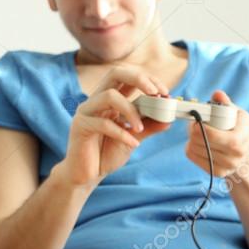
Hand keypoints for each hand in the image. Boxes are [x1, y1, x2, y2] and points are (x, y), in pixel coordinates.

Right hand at [55, 66, 172, 189]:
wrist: (86, 175)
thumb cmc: (106, 154)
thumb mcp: (134, 138)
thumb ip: (149, 127)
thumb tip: (168, 118)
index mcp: (109, 99)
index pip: (127, 76)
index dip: (147, 79)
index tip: (164, 92)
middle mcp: (96, 100)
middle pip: (115, 73)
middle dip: (139, 79)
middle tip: (156, 93)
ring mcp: (86, 111)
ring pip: (109, 96)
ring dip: (131, 111)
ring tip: (140, 129)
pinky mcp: (80, 126)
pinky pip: (103, 123)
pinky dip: (122, 134)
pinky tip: (133, 144)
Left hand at [184, 90, 248, 180]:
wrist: (245, 152)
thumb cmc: (237, 127)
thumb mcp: (235, 113)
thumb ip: (224, 104)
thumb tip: (217, 94)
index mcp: (243, 135)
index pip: (215, 134)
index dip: (201, 128)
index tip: (197, 121)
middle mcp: (238, 153)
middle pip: (203, 141)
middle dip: (193, 131)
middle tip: (194, 125)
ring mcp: (229, 165)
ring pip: (196, 149)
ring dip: (191, 139)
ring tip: (197, 133)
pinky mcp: (218, 173)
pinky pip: (193, 157)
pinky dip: (190, 148)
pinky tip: (197, 143)